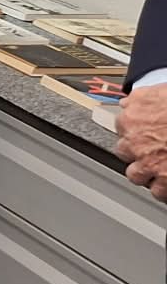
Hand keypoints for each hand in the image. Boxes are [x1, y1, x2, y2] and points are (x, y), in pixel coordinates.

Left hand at [117, 85, 166, 200]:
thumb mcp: (159, 92)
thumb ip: (141, 99)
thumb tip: (128, 102)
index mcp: (131, 118)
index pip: (121, 128)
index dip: (133, 131)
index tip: (141, 133)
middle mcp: (135, 142)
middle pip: (124, 152)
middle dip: (136, 152)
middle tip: (151, 151)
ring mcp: (149, 162)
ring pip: (136, 175)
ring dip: (144, 173)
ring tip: (156, 169)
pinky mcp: (164, 178)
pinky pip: (157, 191)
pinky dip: (162, 189)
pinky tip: (166, 184)